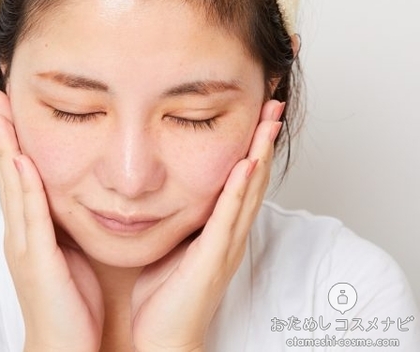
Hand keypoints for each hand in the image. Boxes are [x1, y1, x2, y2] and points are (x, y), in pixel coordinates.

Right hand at [0, 90, 103, 351]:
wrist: (64, 347)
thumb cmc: (71, 304)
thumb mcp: (69, 255)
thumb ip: (65, 227)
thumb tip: (74, 200)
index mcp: (30, 231)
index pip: (19, 176)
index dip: (14, 141)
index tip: (12, 109)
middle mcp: (21, 232)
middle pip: (9, 172)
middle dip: (3, 133)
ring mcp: (25, 244)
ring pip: (13, 186)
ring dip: (8, 148)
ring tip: (1, 113)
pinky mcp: (37, 259)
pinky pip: (32, 215)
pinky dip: (25, 185)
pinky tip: (22, 159)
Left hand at [130, 99, 284, 351]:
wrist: (162, 335)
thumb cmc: (164, 295)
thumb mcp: (173, 243)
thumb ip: (178, 218)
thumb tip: (164, 190)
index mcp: (218, 229)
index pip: (240, 180)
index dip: (251, 146)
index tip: (255, 115)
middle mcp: (229, 233)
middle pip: (253, 179)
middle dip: (263, 141)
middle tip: (273, 106)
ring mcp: (225, 245)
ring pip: (248, 192)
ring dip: (260, 155)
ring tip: (268, 122)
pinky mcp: (213, 257)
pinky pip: (228, 217)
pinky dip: (239, 189)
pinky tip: (247, 164)